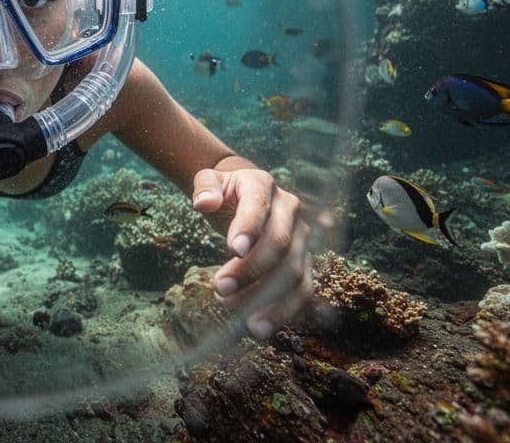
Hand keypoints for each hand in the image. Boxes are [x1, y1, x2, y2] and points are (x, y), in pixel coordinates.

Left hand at [191, 167, 312, 338]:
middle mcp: (290, 210)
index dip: (249, 226)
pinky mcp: (306, 262)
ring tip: (241, 319)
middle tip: (220, 288)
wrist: (248, 197)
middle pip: (280, 242)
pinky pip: (303, 290)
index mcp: (263, 185)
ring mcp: (302, 238)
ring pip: (295, 271)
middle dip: (251, 269)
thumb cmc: (226, 192)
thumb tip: (204, 203)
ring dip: (270, 298)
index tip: (233, 249)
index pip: (258, 204)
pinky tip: (260, 328)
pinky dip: (285, 311)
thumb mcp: (211, 181)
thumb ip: (205, 187)